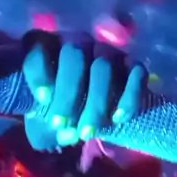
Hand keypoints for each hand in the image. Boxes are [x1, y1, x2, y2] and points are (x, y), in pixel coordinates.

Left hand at [20, 33, 147, 151]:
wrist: (93, 112)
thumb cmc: (60, 109)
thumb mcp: (43, 116)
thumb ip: (45, 123)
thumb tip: (65, 134)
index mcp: (49, 47)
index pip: (40, 49)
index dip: (40, 72)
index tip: (43, 99)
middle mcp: (78, 42)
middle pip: (74, 57)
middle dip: (67, 94)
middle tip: (62, 126)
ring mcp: (108, 51)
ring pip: (103, 68)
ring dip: (95, 103)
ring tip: (87, 133)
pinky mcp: (133, 63)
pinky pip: (136, 73)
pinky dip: (128, 97)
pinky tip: (118, 119)